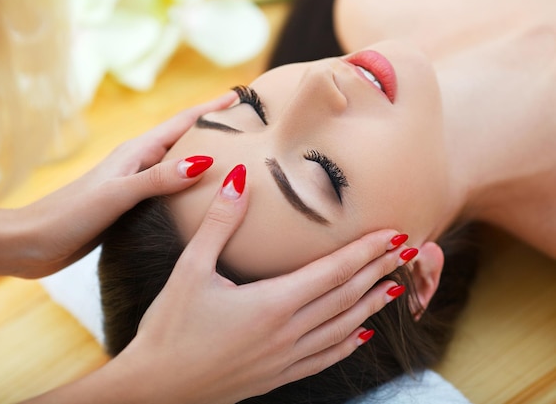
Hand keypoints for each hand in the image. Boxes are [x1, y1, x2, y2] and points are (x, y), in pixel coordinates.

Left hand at [0, 92, 235, 277]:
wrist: (33, 243)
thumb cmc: (69, 216)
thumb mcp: (116, 196)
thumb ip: (157, 179)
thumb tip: (203, 161)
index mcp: (134, 153)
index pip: (181, 123)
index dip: (210, 108)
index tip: (239, 96)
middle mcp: (137, 164)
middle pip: (182, 139)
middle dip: (212, 129)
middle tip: (245, 128)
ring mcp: (134, 185)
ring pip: (177, 165)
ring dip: (203, 158)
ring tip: (233, 160)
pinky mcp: (130, 206)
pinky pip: (169, 190)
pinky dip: (189, 188)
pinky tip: (200, 199)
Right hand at [108, 165, 411, 403]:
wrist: (155, 387)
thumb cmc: (169, 328)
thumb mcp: (190, 270)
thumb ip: (219, 224)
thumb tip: (237, 179)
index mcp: (271, 303)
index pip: (333, 271)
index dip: (367, 251)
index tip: (395, 234)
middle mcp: (287, 332)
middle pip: (346, 296)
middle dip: (379, 270)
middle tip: (408, 251)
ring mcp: (285, 358)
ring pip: (342, 327)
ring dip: (371, 305)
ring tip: (396, 287)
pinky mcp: (276, 375)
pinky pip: (324, 358)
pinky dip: (347, 343)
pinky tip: (360, 335)